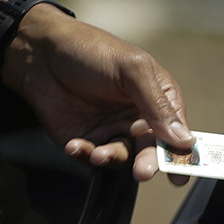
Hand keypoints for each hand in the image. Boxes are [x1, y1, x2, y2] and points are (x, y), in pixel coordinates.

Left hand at [4, 6, 192, 180]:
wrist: (38, 52)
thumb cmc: (90, 50)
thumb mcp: (132, 69)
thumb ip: (158, 104)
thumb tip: (185, 139)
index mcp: (158, 99)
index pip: (177, 132)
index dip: (181, 153)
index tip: (180, 173)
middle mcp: (139, 118)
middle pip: (153, 151)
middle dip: (148, 163)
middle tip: (142, 172)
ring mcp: (112, 130)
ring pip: (124, 158)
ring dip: (113, 158)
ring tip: (98, 152)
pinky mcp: (87, 140)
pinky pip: (93, 158)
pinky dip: (86, 155)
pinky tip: (76, 145)